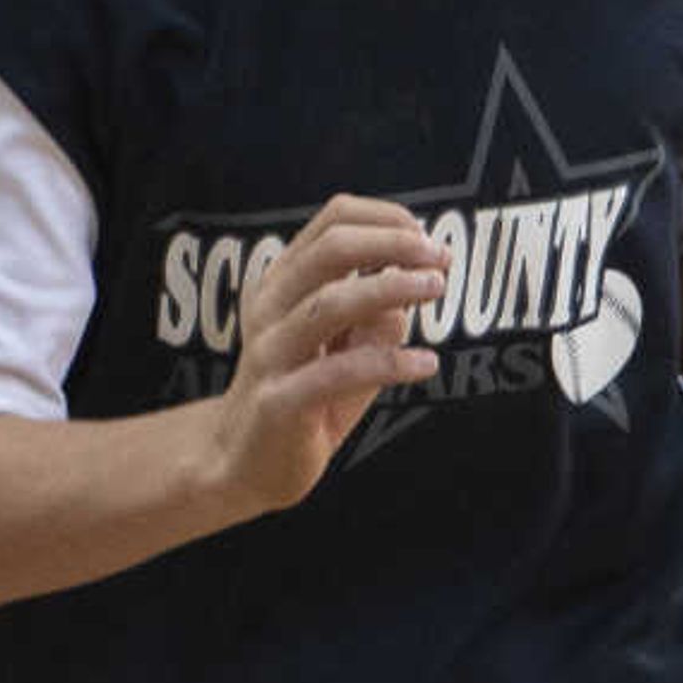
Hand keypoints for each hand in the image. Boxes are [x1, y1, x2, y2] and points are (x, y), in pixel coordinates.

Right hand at [211, 195, 448, 515]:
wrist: (243, 464)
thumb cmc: (303, 395)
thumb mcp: (346, 346)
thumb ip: (376, 314)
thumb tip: (417, 282)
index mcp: (283, 282)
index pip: (332, 220)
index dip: (385, 218)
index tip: (425, 236)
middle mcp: (270, 308)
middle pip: (330, 249)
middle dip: (392, 244)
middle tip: (439, 258)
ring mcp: (270, 354)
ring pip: (328, 303)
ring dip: (390, 289)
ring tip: (435, 289)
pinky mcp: (279, 402)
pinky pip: (337, 373)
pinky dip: (388, 362)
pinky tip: (425, 364)